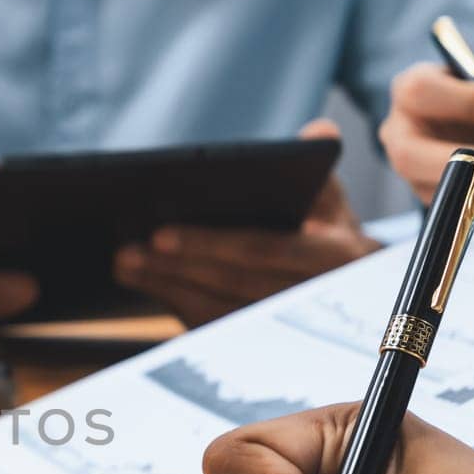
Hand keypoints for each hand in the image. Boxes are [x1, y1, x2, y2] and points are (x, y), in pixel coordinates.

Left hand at [113, 121, 375, 326]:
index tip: (159, 234)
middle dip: (175, 269)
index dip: (209, 244)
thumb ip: (317, 166)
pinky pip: (213, 328)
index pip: (263, 251)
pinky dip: (176, 304)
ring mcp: (287, 328)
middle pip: (232, 285)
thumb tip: (317, 131)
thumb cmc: (329, 230)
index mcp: (336, 258)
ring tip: (124, 263)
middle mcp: (314, 299)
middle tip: (125, 252)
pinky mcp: (260, 342)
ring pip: (218, 312)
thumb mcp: (332, 198)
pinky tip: (144, 282)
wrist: (350, 289)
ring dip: (167, 288)